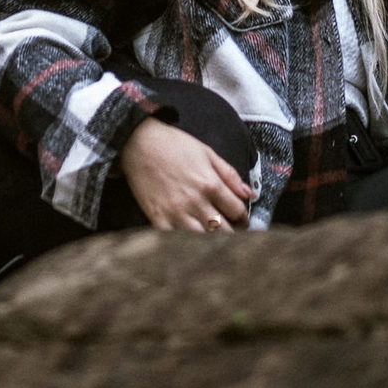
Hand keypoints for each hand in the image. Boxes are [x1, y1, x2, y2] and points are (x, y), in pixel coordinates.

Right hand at [118, 117, 252, 231]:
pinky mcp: (158, 220)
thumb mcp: (207, 152)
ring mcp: (176, 213)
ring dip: (212, 242)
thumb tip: (250, 194)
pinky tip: (191, 242)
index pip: (237, 211)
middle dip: (232, 235)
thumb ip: (230, 174)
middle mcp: (195, 202)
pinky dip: (186, 245)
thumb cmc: (174, 145)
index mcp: (210, 184)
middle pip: (224, 231)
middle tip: (232, 234)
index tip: (242, 220)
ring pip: (203, 241)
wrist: (138, 143)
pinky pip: (177, 241)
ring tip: (215, 241)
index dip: (244, 217)